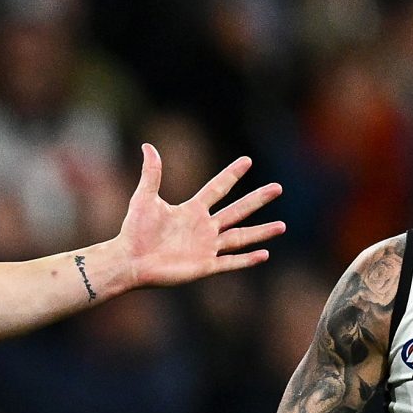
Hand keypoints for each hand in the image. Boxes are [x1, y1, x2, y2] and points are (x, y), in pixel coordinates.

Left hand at [113, 144, 283, 289]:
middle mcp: (203, 228)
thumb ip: (152, 173)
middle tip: (278, 188)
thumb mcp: (144, 198)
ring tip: (282, 225)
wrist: (129, 260)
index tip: (247, 160)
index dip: (232, 174)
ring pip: (240, 237)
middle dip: (257, 199)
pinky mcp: (204, 266)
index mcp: (191, 210)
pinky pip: (230, 262)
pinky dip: (246, 259)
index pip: (218, 188)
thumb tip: (148, 146)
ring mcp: (206, 248)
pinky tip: (264, 254)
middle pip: (237, 210)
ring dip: (261, 232)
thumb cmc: (134, 231)